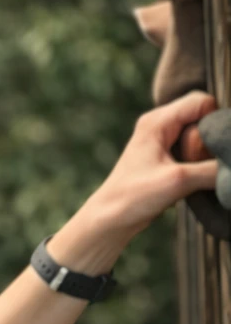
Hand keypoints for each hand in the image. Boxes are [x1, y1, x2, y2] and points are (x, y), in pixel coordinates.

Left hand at [93, 89, 219, 236]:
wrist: (110, 222)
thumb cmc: (134, 198)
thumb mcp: (178, 181)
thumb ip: (212, 170)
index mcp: (157, 120)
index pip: (202, 101)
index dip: (213, 123)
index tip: (203, 151)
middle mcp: (159, 125)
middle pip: (202, 118)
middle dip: (206, 142)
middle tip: (191, 164)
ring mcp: (162, 141)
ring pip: (199, 137)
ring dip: (201, 157)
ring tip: (185, 176)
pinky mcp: (165, 159)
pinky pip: (192, 153)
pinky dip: (195, 166)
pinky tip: (185, 182)